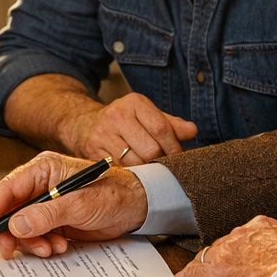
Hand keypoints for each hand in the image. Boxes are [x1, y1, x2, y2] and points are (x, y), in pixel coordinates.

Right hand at [0, 151, 147, 258]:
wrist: (139, 207)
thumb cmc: (115, 194)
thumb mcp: (80, 204)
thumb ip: (47, 214)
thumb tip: (15, 225)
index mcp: (44, 169)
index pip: (9, 188)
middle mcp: (41, 185)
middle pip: (10, 210)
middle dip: (10, 232)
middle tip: (9, 250)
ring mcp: (46, 204)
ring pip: (21, 227)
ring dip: (31, 242)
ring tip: (49, 248)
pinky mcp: (54, 220)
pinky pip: (36, 235)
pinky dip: (42, 245)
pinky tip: (58, 247)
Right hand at [64, 92, 197, 161]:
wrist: (84, 124)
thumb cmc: (124, 122)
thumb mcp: (147, 116)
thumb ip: (171, 124)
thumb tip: (193, 131)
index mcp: (135, 103)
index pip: (161, 128)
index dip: (173, 147)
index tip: (178, 157)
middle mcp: (117, 115)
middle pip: (149, 149)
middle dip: (159, 161)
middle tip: (162, 164)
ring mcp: (102, 133)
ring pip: (134, 162)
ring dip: (145, 170)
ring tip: (148, 168)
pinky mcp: (93, 150)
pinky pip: (119, 169)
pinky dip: (129, 173)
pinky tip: (132, 171)